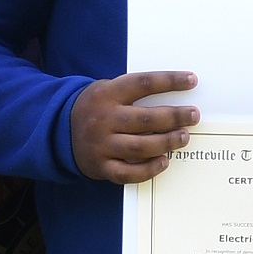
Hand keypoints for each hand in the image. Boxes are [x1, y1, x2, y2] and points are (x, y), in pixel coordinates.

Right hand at [71, 72, 198, 183]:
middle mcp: (103, 119)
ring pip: (141, 147)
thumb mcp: (107, 91)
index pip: (143, 84)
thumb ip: (133, 94)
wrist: (59, 130)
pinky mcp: (100, 166)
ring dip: (167, 142)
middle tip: (193, 115)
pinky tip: (164, 161)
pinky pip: (128, 173)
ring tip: (184, 137)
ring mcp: (101, 145)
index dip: (170, 81)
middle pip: (146, 119)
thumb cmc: (95, 108)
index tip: (191, 80)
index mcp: (107, 94)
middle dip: (175, 117)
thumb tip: (175, 98)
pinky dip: (149, 169)